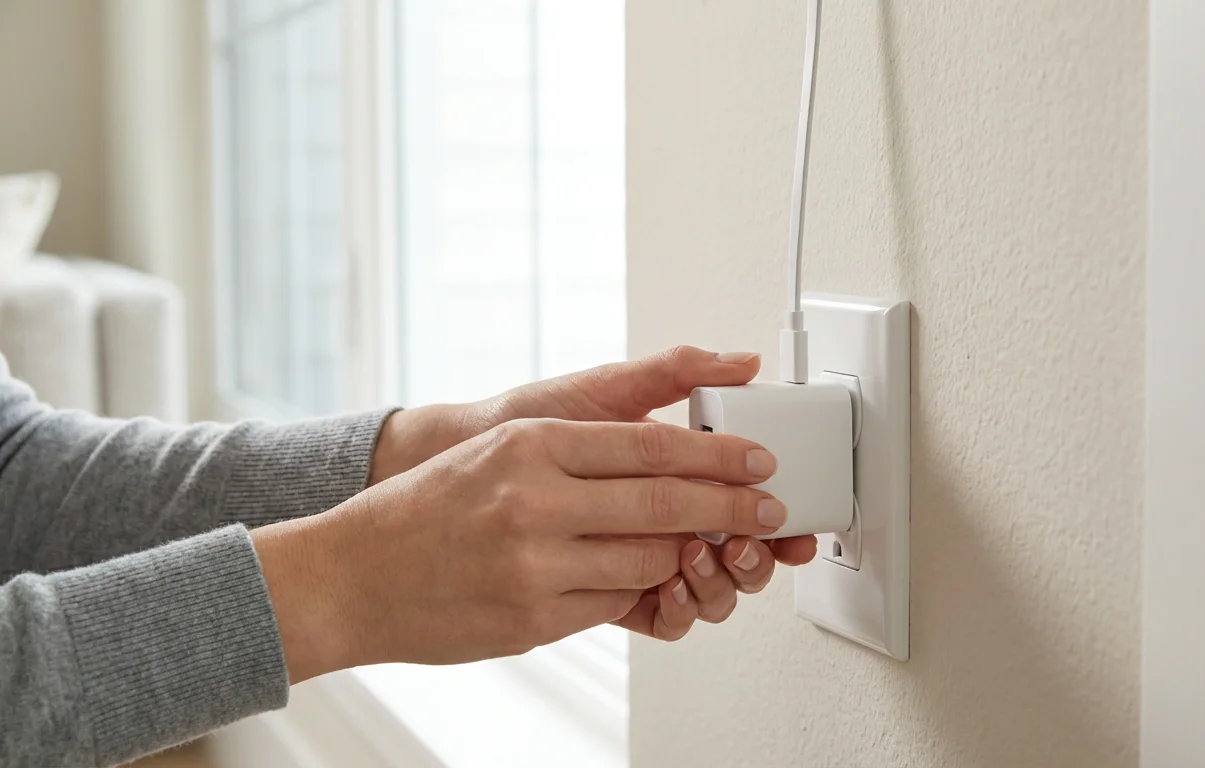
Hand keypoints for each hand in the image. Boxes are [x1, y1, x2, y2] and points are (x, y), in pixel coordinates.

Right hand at [366, 346, 818, 639]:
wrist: (353, 574)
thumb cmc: (426, 508)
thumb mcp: (500, 450)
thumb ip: (578, 450)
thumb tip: (663, 455)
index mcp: (532, 445)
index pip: (652, 445)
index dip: (718, 455)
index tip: (756, 461)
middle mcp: (537, 499)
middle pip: (667, 503)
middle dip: (732, 508)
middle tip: (768, 509)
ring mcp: (536, 564)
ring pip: (651, 559)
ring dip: (690, 555)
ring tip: (711, 546)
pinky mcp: (535, 618)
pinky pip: (615, 602)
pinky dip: (642, 590)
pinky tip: (652, 578)